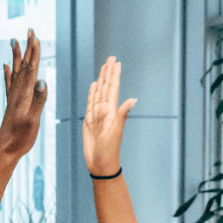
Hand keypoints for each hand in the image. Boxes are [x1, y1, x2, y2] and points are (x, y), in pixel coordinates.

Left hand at [0, 29, 47, 163]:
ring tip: (14, 41)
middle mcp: (17, 94)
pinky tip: (6, 66)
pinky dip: (8, 73)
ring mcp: (13, 99)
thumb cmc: (20, 139)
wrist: (5, 151)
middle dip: (27, 48)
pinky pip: (9, 84)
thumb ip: (38, 101)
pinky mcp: (10, 105)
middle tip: (29, 30)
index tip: (36, 37)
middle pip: (24, 66)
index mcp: (24, 96)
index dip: (34, 53)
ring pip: (16, 72)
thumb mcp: (33, 121)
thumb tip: (42, 81)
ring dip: (17, 56)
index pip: (31, 70)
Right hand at [83, 57, 135, 176]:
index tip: (116, 62)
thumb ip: (123, 114)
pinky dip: (92, 93)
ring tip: (103, 68)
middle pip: (106, 87)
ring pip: (98, 93)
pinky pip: (90, 103)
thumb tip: (133, 99)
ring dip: (101, 80)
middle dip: (108, 73)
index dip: (114, 75)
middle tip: (111, 58)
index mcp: (112, 111)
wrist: (101, 164)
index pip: (113, 88)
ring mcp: (96, 116)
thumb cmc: (110, 150)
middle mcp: (105, 111)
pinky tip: (93, 86)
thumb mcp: (116, 131)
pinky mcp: (89, 122)